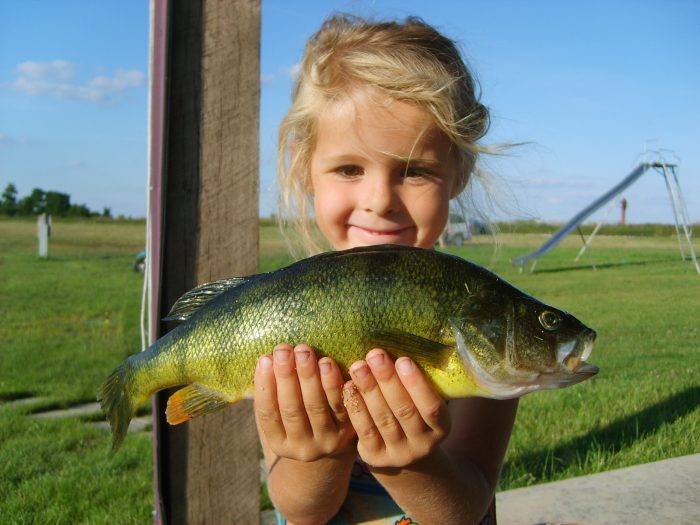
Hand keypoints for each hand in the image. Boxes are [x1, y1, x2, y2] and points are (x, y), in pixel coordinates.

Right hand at [254, 343, 355, 461]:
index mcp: (279, 443)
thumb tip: (269, 358)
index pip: (268, 414)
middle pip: (291, 409)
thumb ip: (273, 392)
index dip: (264, 386)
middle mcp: (302, 447)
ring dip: (309, 376)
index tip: (265, 359)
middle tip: (284, 350)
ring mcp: (326, 440)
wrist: (333, 439)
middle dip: (286, 376)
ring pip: (315, 406)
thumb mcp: (282, 413)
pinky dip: (332, 384)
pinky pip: (340, 404)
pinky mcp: (347, 430)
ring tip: (304, 352)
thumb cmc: (300, 415)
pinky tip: (327, 363)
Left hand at [344, 348, 450, 468]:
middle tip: (375, 355)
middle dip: (388, 380)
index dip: (417, 384)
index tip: (403, 359)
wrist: (403, 451)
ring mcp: (398, 453)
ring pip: (382, 419)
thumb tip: (403, 343)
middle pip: (404, 411)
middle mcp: (423, 444)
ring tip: (358, 366)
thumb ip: (418, 383)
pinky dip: (356, 406)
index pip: (431, 407)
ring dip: (368, 390)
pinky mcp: (375, 456)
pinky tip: (348, 386)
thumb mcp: (425, 402)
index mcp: (441, 428)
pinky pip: (364, 430)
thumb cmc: (415, 413)